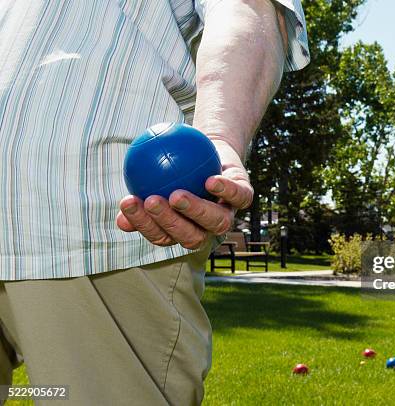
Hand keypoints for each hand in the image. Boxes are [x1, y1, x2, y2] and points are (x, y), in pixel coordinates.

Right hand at [116, 160, 252, 249]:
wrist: (208, 150)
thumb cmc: (175, 165)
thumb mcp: (155, 177)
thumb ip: (141, 194)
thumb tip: (120, 214)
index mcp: (184, 229)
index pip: (162, 236)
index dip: (145, 225)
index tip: (128, 202)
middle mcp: (207, 229)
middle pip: (191, 238)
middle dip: (170, 223)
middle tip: (152, 201)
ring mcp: (228, 214)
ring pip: (216, 223)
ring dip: (195, 210)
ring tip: (176, 194)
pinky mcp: (244, 197)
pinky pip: (237, 196)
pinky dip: (225, 190)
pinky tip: (209, 181)